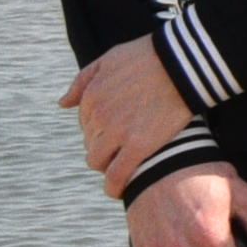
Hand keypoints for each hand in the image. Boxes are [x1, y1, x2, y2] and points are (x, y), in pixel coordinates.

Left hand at [62, 38, 191, 187]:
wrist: (183, 61)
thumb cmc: (150, 55)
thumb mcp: (109, 59)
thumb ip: (82, 81)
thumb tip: (63, 103)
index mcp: (90, 97)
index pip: (86, 124)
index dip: (101, 129)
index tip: (117, 132)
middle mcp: (99, 117)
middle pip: (91, 143)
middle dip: (104, 147)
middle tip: (124, 148)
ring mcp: (118, 132)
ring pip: (99, 162)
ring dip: (107, 166)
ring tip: (123, 168)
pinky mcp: (139, 146)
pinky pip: (118, 175)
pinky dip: (115, 186)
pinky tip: (120, 191)